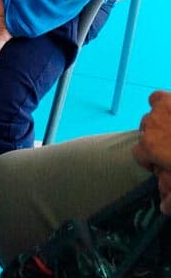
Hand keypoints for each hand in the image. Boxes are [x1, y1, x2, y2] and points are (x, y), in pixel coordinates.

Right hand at [132, 90, 170, 213]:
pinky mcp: (169, 99)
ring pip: (152, 115)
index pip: (138, 154)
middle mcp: (150, 124)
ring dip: (161, 124)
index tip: (163, 167)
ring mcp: (162, 109)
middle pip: (146, 133)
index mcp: (149, 146)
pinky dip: (162, 105)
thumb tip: (163, 208)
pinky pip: (157, 99)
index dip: (151, 162)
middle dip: (157, 143)